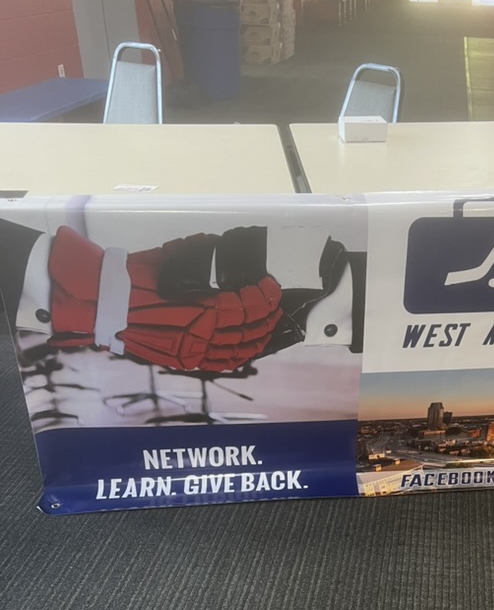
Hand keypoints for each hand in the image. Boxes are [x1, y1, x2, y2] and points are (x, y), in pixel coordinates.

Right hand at [47, 226, 283, 370]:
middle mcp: (202, 336)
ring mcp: (193, 352)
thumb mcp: (172, 260)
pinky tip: (246, 348)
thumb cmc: (136, 278)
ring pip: (237, 350)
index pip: (246, 307)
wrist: (102, 304)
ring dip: (257, 338)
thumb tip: (220, 247)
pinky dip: (237, 356)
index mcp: (202, 310)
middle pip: (248, 330)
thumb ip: (200, 255)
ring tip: (267, 326)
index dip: (263, 297)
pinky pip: (218, 363)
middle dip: (266, 316)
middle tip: (273, 304)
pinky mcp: (183, 360)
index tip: (269, 285)